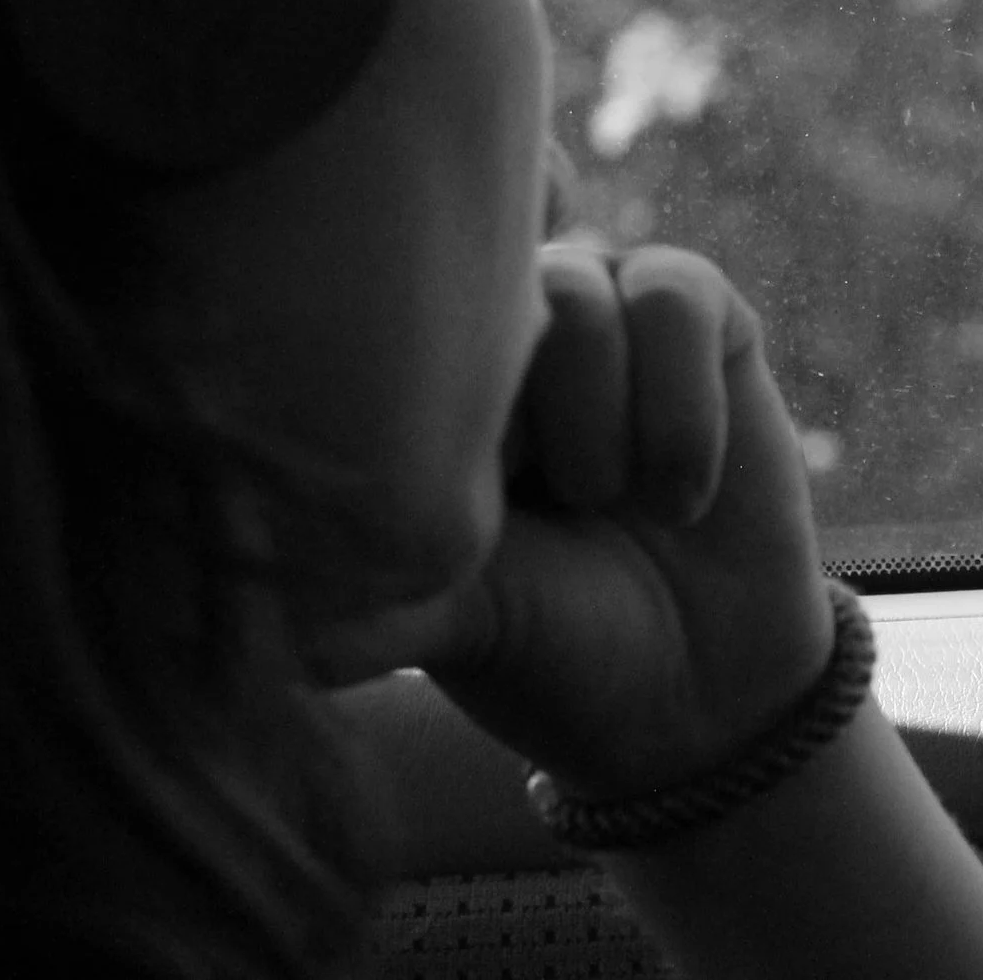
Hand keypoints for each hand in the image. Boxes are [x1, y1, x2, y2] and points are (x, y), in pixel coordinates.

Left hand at [316, 245, 837, 799]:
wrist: (705, 691)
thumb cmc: (556, 649)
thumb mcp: (452, 621)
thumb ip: (369, 602)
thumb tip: (274, 637)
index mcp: (426, 395)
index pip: (387, 319)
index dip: (424, 400)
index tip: (468, 502)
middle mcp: (511, 339)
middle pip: (482, 294)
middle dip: (515, 420)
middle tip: (550, 513)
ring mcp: (608, 318)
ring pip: (578, 291)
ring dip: (597, 420)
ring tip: (611, 504)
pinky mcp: (707, 322)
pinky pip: (678, 297)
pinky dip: (679, 409)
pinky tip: (681, 495)